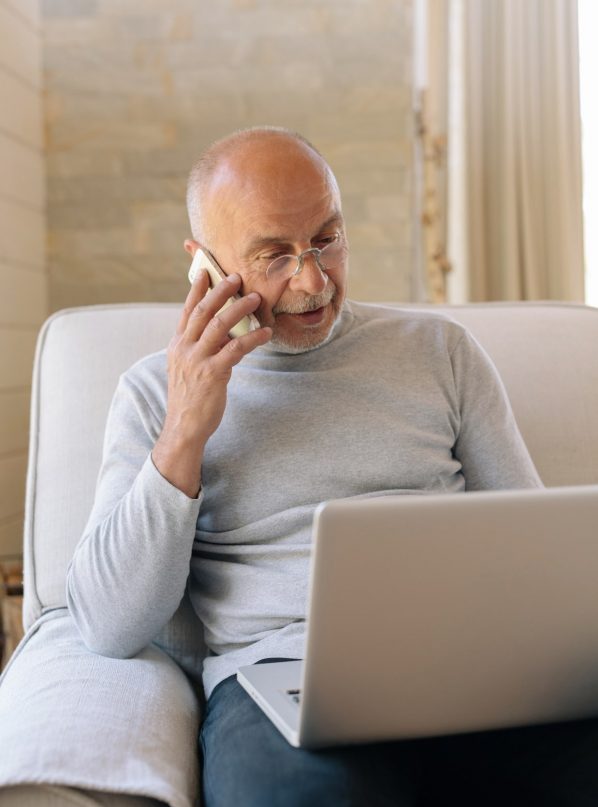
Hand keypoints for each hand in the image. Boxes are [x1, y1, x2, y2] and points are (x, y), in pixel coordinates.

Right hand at [152, 269, 271, 496]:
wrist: (184, 427)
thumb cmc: (190, 398)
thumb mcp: (187, 368)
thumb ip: (198, 348)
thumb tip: (220, 332)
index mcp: (177, 345)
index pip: (187, 311)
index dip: (197, 290)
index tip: (206, 271)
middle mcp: (184, 349)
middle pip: (202, 312)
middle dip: (220, 292)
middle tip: (236, 278)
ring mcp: (197, 360)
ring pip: (219, 326)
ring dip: (239, 309)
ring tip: (256, 299)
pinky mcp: (212, 374)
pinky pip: (235, 349)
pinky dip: (252, 338)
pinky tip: (265, 333)